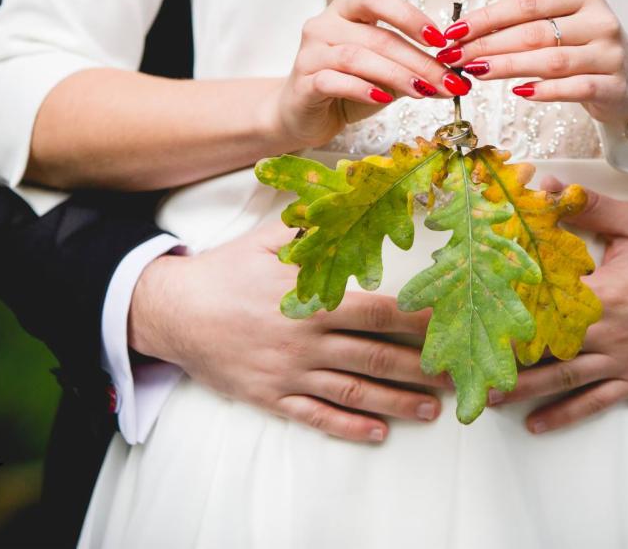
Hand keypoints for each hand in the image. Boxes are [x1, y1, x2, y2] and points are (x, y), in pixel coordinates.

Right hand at [130, 219, 449, 442]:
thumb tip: (347, 193)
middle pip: (376, 356)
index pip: (379, 312)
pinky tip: (377, 434)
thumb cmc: (224, 271)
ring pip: (354, 391)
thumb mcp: (266, 238)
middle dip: (422, 367)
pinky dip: (349, 427)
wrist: (171, 311)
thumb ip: (311, 223)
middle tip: (457, 375)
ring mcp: (290, 373)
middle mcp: (307, 341)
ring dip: (396, 402)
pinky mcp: (271, 397)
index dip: (418, 320)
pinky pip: (316, 417)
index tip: (449, 324)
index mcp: (312, 300)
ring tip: (432, 410)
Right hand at [267, 0, 468, 148]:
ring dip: (396, 74)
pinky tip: (383, 99)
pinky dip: (362, 89)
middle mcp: (325, 25)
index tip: (440, 39)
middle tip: (447, 80)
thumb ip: (412, 71)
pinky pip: (334, 80)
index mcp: (346, 11)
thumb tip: (454, 80)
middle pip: (377, 36)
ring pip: (357, 57)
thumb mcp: (384, 76)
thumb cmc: (345, 88)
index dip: (409, 16)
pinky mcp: (303, 82)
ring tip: (423, 91)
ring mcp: (311, 52)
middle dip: (418, 60)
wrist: (302, 115)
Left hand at [439, 0, 627, 126]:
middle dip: (488, 45)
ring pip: (551, 60)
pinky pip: (574, 88)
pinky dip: (544, 90)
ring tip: (476, 72)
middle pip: (534, 33)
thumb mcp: (563, 26)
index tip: (455, 31)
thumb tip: (467, 34)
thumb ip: (526, 25)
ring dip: (508, 67)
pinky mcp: (615, 86)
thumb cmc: (587, 48)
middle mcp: (599, 20)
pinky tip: (519, 92)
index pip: (527, 4)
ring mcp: (609, 54)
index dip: (488, 18)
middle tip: (455, 56)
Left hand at [492, 177, 627, 433]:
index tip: (474, 316)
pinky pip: (596, 401)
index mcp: (606, 291)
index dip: (509, 310)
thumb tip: (545, 184)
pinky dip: (565, 414)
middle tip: (464, 367)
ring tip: (486, 397)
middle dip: (504, 357)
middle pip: (547, 347)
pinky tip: (536, 424)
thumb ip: (587, 207)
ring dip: (523, 390)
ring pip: (564, 379)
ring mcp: (622, 358)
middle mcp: (610, 330)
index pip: (546, 302)